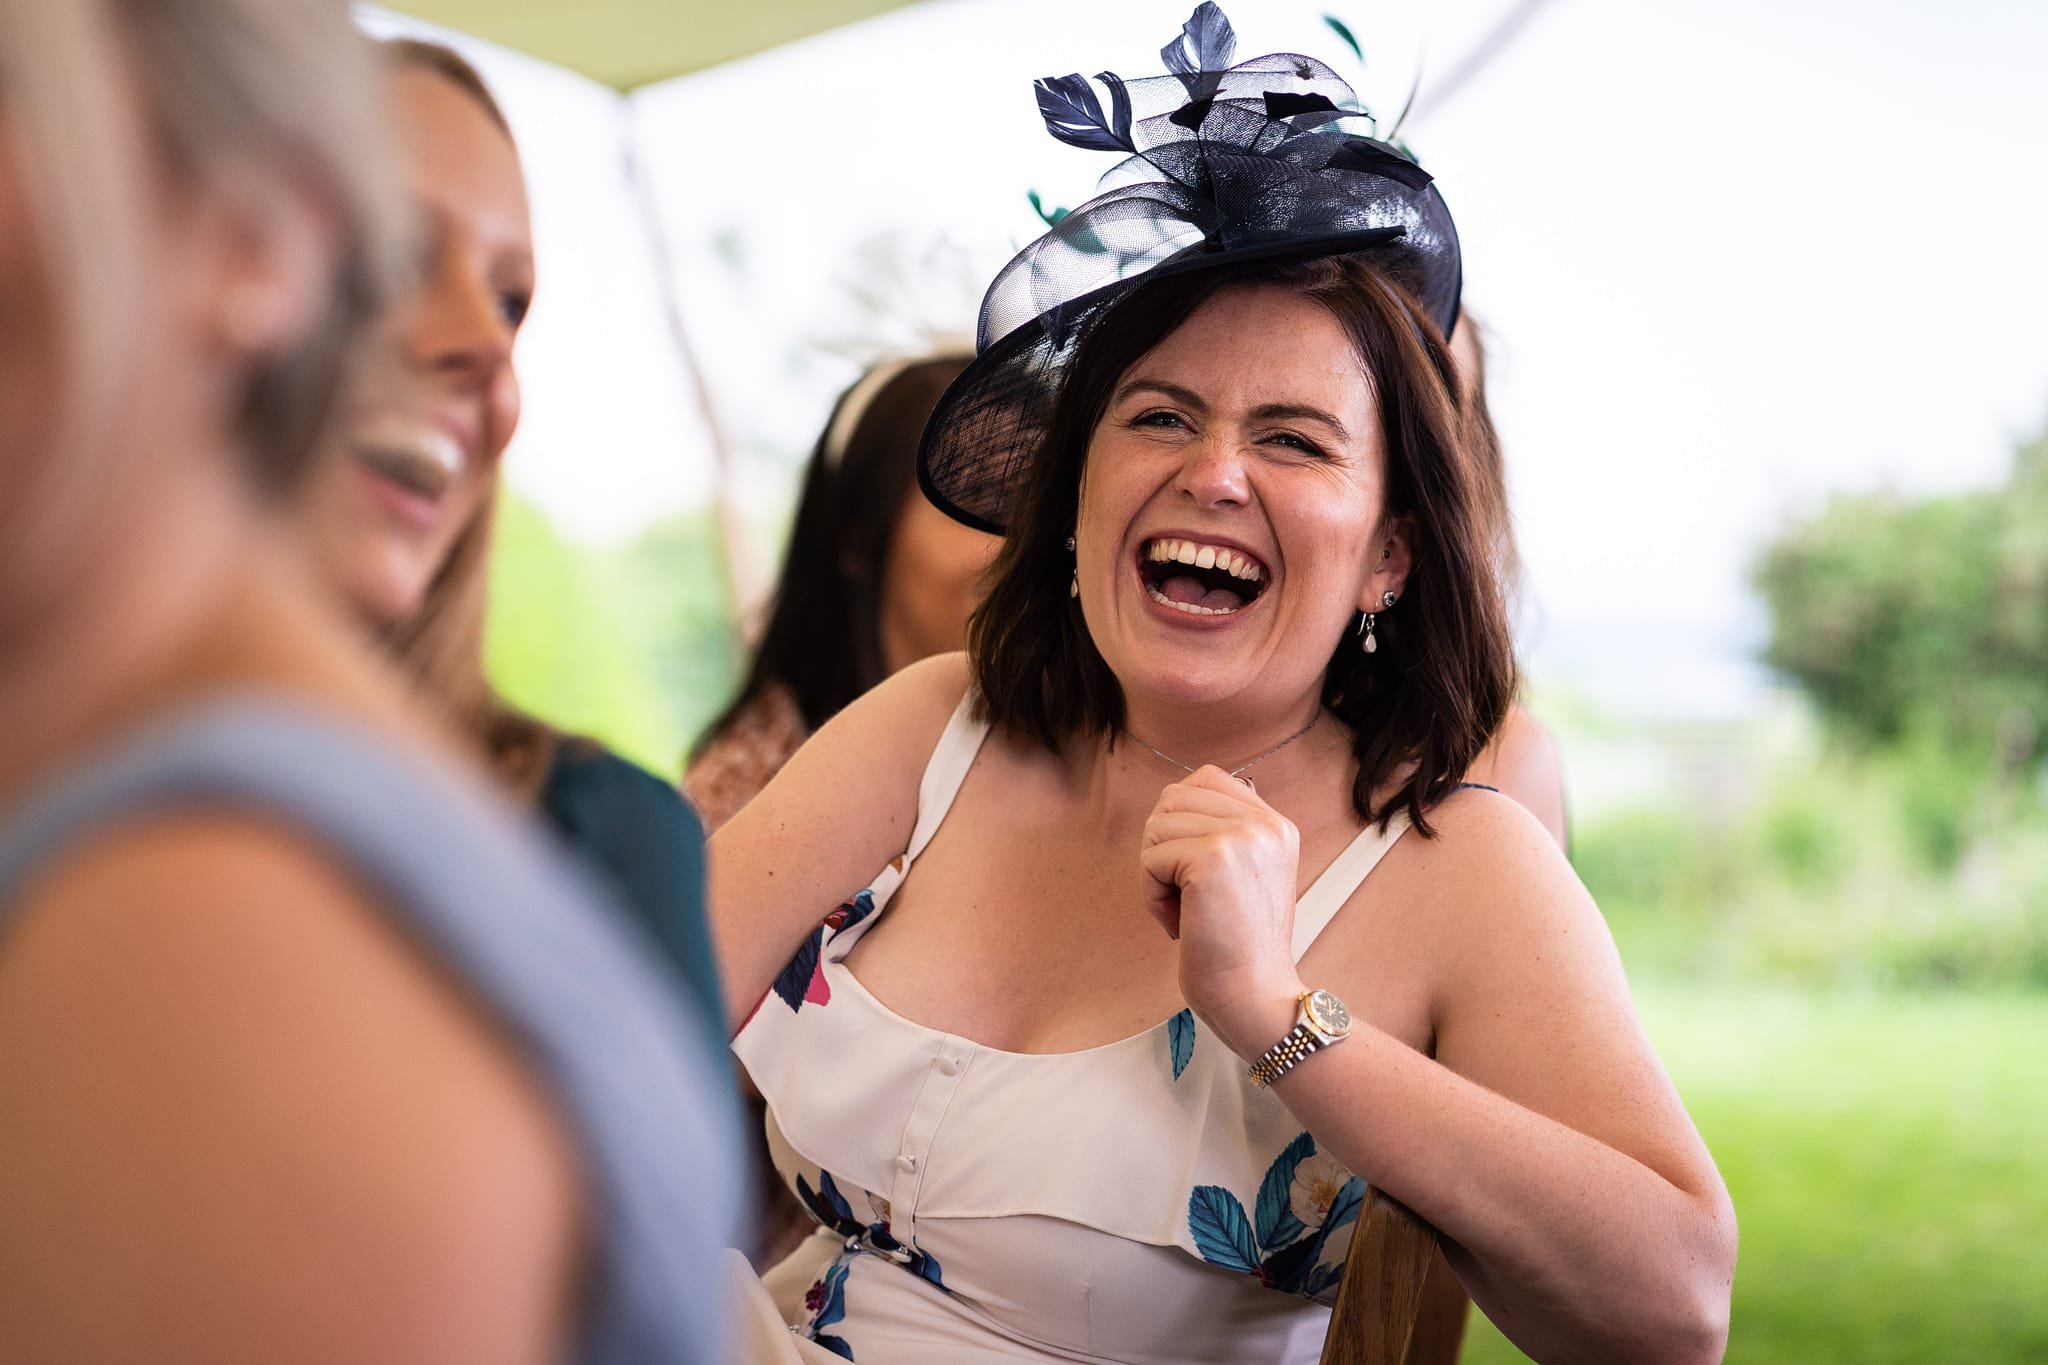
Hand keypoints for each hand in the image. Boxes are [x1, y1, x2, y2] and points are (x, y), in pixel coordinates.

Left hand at [1141, 766, 1306, 1054]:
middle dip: (1163, 846)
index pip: (1206, 779)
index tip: (1194, 872)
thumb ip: (1223, 833)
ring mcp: (1242, 837)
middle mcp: (1265, 823)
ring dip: (1156, 872)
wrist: (1255, 997)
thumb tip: (1176, 799)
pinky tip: (1178, 923)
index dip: (1181, 821)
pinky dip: (1152, 894)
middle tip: (1184, 894)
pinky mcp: (1213, 858)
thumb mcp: (1245, 875)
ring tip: (1184, 910)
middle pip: (1173, 798)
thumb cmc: (1239, 947)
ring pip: (1157, 825)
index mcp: (1276, 824)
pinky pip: (1151, 858)